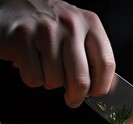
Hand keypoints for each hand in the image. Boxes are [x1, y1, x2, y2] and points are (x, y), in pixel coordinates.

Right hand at [0, 0, 114, 107]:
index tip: (96, 94)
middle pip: (81, 79)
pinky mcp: (21, 39)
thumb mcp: (81, 31)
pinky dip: (33, 79)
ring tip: (47, 67)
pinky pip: (34, 78)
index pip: (106, 64)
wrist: (18, 2)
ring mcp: (45, 31)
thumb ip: (95, 56)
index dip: (102, 87)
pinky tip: (33, 64)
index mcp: (90, 23)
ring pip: (55, 81)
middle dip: (77, 96)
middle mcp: (70, 25)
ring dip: (51, 82)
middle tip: (73, 99)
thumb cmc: (54, 22)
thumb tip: (108, 86)